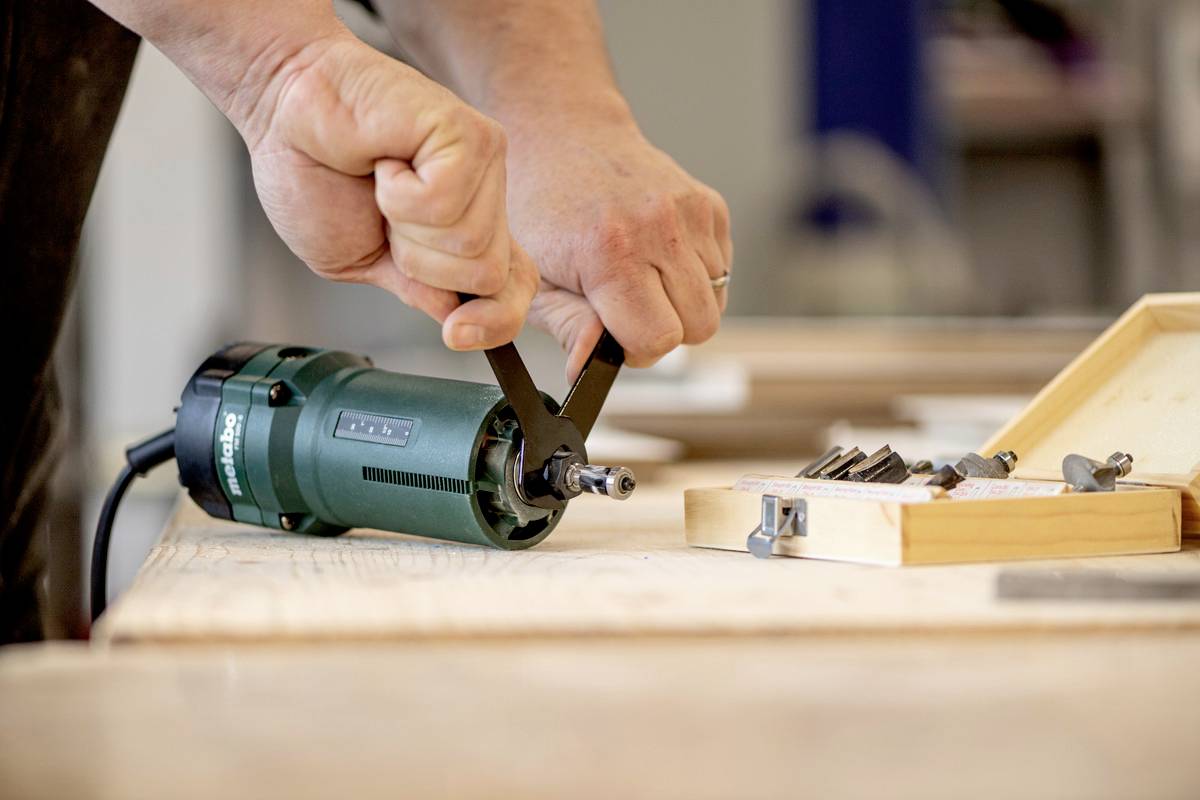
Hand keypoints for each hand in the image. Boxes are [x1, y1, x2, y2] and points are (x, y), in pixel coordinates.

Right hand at [238, 33, 536, 349]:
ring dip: (404, 225)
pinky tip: (385, 160)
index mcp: (463, 230)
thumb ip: (416, 289)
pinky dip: (398, 193)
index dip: (496, 322)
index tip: (455, 334)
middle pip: (488, 277)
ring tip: (381, 181)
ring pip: (470, 245)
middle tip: (384, 216)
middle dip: (421, 265)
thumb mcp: (361, 260)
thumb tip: (459, 317)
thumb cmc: (312, 170)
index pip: (515, 288)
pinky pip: (447, 204)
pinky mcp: (470, 136)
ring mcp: (483, 166)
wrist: (281, 105)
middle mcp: (483, 198)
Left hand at [505, 116, 732, 378]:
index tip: (614, 336)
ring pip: (715, 302)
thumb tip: (589, 370)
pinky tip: (657, 257)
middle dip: (665, 332)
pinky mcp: (710, 205)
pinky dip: (695, 276)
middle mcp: (658, 227)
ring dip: (682, 304)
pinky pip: (721, 270)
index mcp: (610, 251)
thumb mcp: (535, 278)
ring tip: (641, 280)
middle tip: (628, 311)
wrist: (564, 134)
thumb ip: (569, 328)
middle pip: (699, 327)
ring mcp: (690, 213)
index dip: (636, 351)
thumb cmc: (540, 209)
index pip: (658, 339)